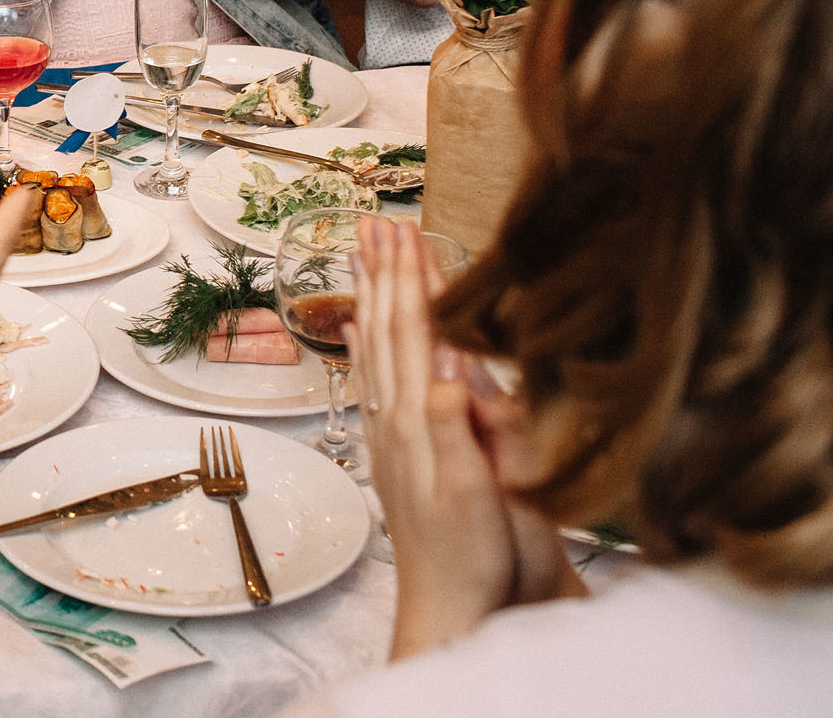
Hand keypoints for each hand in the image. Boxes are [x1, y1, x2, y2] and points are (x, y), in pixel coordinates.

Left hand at [348, 217, 520, 659]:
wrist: (454, 611)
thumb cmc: (470, 559)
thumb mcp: (472, 492)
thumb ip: (457, 426)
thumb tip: (445, 363)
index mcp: (419, 418)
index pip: (412, 330)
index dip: (410, 277)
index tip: (403, 228)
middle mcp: (401, 417)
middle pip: (390, 327)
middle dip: (386, 271)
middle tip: (378, 220)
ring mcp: (398, 433)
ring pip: (382, 346)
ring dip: (375, 296)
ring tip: (364, 254)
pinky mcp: (403, 452)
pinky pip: (379, 381)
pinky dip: (370, 347)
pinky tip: (360, 328)